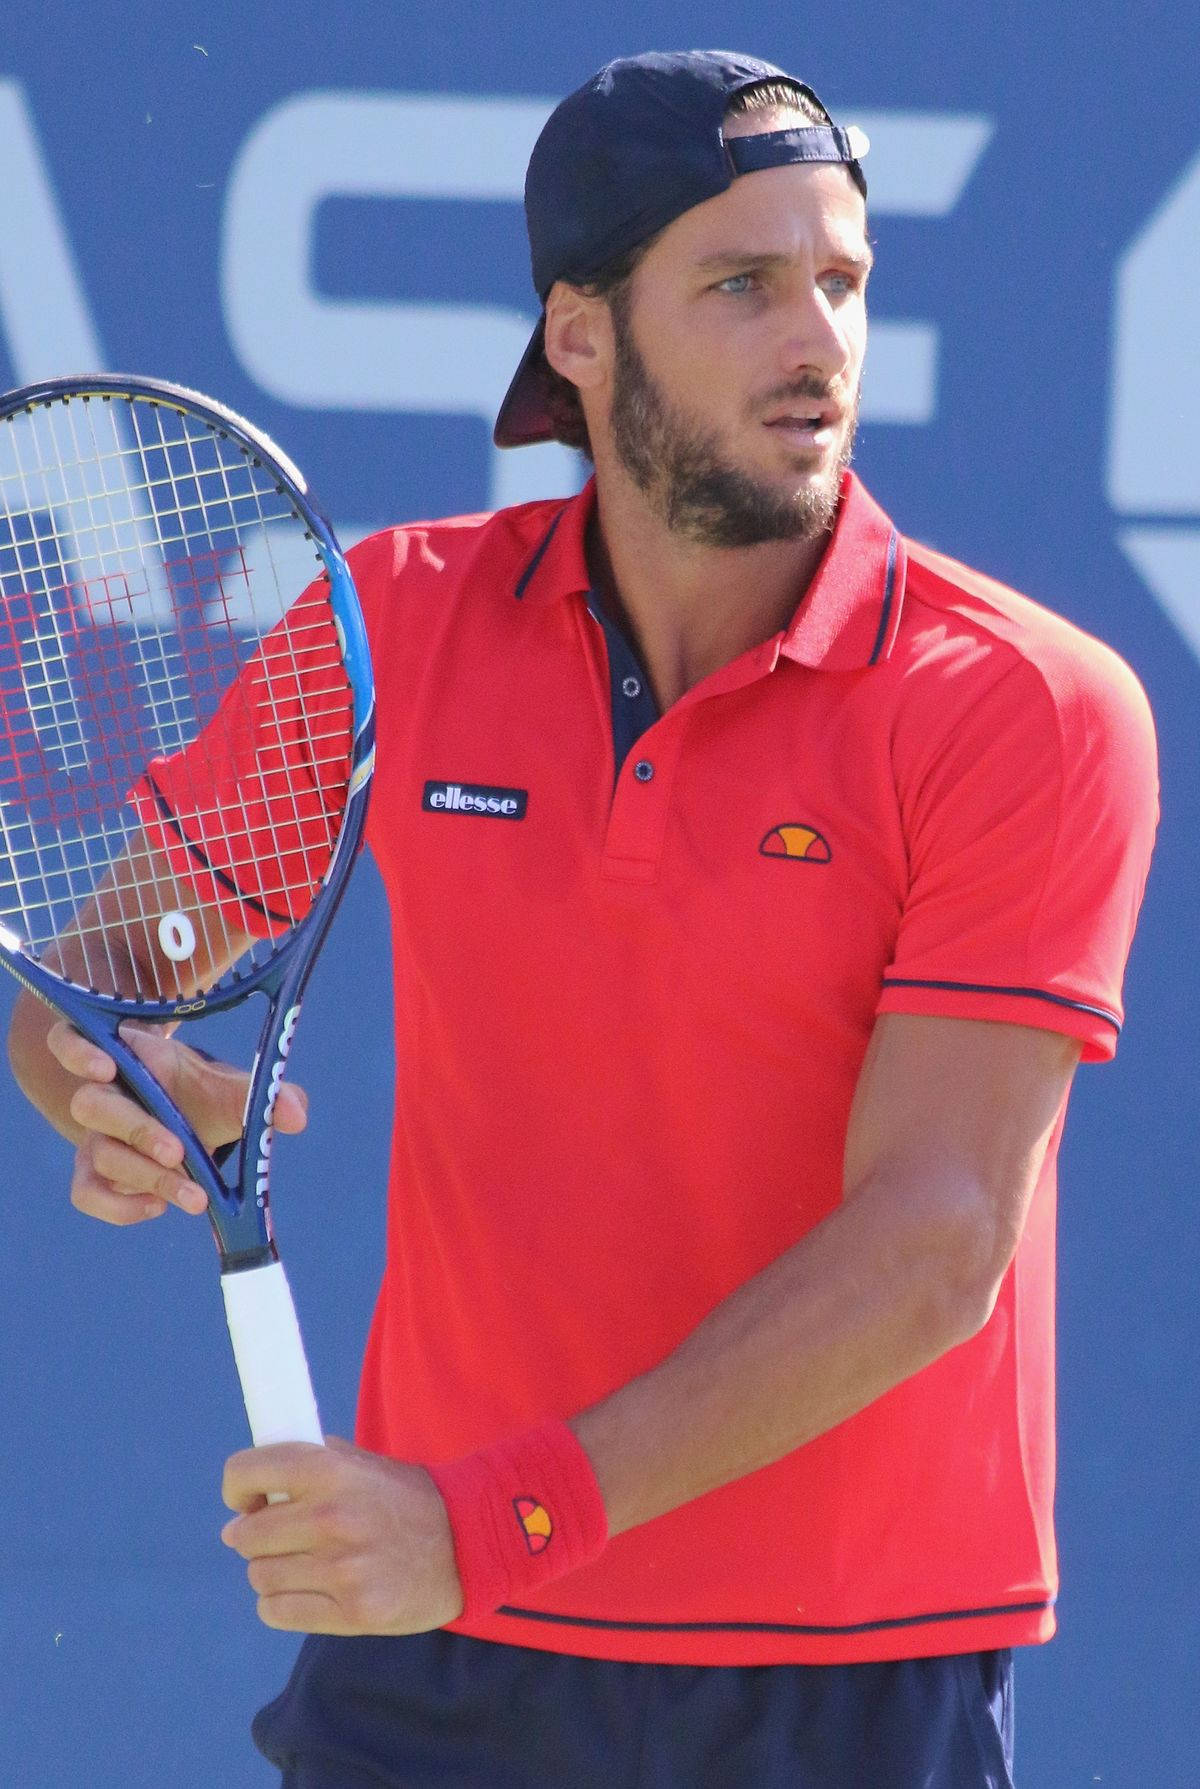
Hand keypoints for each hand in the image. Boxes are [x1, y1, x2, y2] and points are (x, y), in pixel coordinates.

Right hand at [48, 1020, 307, 1224]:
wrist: (186, 1118)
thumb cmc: (203, 1094)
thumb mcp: (235, 1090)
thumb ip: (265, 1096)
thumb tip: (296, 1115)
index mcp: (132, 1055)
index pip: (78, 1041)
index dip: (81, 1052)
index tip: (107, 1066)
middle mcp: (104, 1091)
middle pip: (92, 1104)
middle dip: (136, 1130)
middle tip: (178, 1152)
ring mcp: (95, 1134)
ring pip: (97, 1153)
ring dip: (144, 1177)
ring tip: (194, 1197)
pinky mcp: (93, 1171)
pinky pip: (86, 1193)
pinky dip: (119, 1207)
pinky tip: (158, 1207)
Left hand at [220, 1437, 462, 1633]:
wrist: (468, 1543)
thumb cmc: (408, 1498)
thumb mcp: (363, 1463)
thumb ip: (313, 1464)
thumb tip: (256, 1488)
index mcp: (329, 1470)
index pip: (244, 1473)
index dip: (238, 1489)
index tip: (249, 1500)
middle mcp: (330, 1518)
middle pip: (246, 1536)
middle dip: (253, 1536)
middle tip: (277, 1536)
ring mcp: (341, 1570)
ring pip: (260, 1576)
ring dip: (272, 1571)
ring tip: (300, 1563)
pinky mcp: (353, 1614)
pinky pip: (277, 1612)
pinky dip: (281, 1603)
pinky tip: (306, 1589)